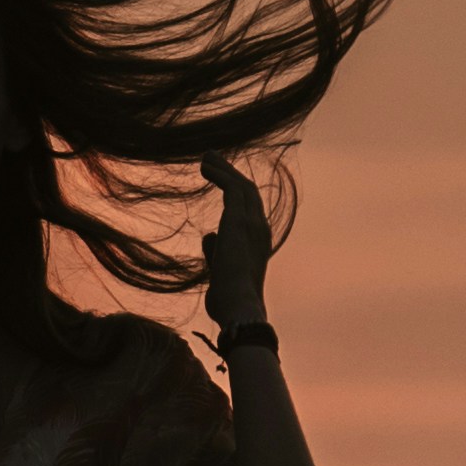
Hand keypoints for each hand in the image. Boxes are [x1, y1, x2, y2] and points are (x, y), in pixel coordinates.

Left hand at [199, 152, 272, 331]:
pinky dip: (219, 173)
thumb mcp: (221, 270)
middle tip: (213, 159)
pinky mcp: (239, 219)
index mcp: (259, 242)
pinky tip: (204, 166)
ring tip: (206, 158)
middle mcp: (260, 228)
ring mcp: (253, 223)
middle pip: (248, 191)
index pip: (250, 209)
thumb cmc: (229, 299)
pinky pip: (231, 187)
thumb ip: (216, 251)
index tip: (222, 179)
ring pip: (241, 185)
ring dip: (223, 168)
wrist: (239, 306)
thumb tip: (209, 235)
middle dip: (230, 173)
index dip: (236, 191)